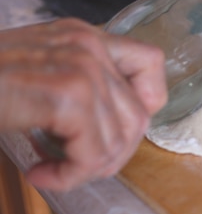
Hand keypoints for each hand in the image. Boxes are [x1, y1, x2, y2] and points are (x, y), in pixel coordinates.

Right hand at [0, 18, 166, 190]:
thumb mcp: (38, 75)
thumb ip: (83, 89)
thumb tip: (123, 132)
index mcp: (85, 37)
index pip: (151, 64)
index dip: (146, 105)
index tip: (114, 131)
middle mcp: (88, 45)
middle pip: (139, 115)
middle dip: (111, 155)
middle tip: (76, 168)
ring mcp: (80, 66)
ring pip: (120, 139)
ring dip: (88, 169)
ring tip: (55, 170)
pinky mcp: (66, 95)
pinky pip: (93, 152)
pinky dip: (71, 176)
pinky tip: (41, 174)